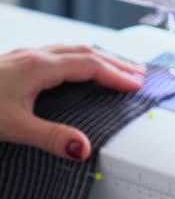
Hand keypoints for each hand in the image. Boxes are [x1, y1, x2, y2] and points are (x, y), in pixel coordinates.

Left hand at [0, 45, 144, 160]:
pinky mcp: (15, 64)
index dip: (117, 75)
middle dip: (116, 63)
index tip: (136, 85)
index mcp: (39, 66)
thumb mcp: (13, 126)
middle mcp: (33, 57)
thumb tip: (83, 147)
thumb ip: (51, 138)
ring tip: (116, 68)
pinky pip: (58, 54)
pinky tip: (76, 69)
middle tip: (138, 74)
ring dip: (99, 58)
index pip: (91, 66)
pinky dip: (79, 60)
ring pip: (71, 50)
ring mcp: (24, 58)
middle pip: (85, 52)